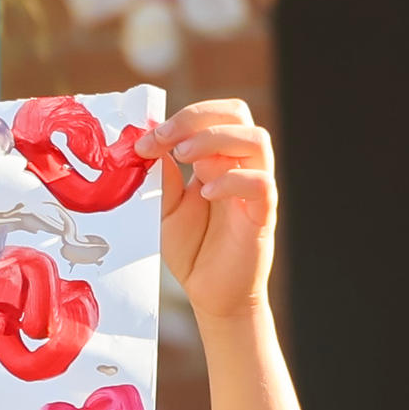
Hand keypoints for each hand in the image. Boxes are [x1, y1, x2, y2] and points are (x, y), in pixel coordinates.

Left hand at [152, 99, 279, 324]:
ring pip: (257, 140)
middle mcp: (239, 166)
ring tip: (184, 156)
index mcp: (216, 159)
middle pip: (238, 114)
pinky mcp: (263, 215)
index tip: (146, 141)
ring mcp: (254, 189)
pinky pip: (262, 184)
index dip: (180, 118)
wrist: (211, 295)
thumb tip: (150, 143)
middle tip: (166, 139)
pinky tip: (205, 193)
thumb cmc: (192, 250)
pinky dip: (232, 181)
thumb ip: (161, 178)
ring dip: (216, 139)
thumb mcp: (164, 209)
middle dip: (198, 117)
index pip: (212, 115)